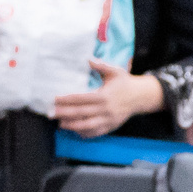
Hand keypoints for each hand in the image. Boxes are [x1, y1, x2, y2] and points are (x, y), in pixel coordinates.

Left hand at [51, 59, 165, 137]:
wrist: (141, 97)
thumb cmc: (125, 83)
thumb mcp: (115, 71)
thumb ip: (101, 66)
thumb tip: (88, 59)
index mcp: (105, 96)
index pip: (81, 98)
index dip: (66, 99)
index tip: (54, 99)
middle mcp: (106, 109)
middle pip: (81, 113)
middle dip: (65, 113)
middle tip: (51, 113)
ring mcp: (109, 120)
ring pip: (88, 125)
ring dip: (73, 125)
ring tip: (61, 124)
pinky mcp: (112, 126)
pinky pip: (96, 132)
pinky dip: (85, 133)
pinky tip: (75, 131)